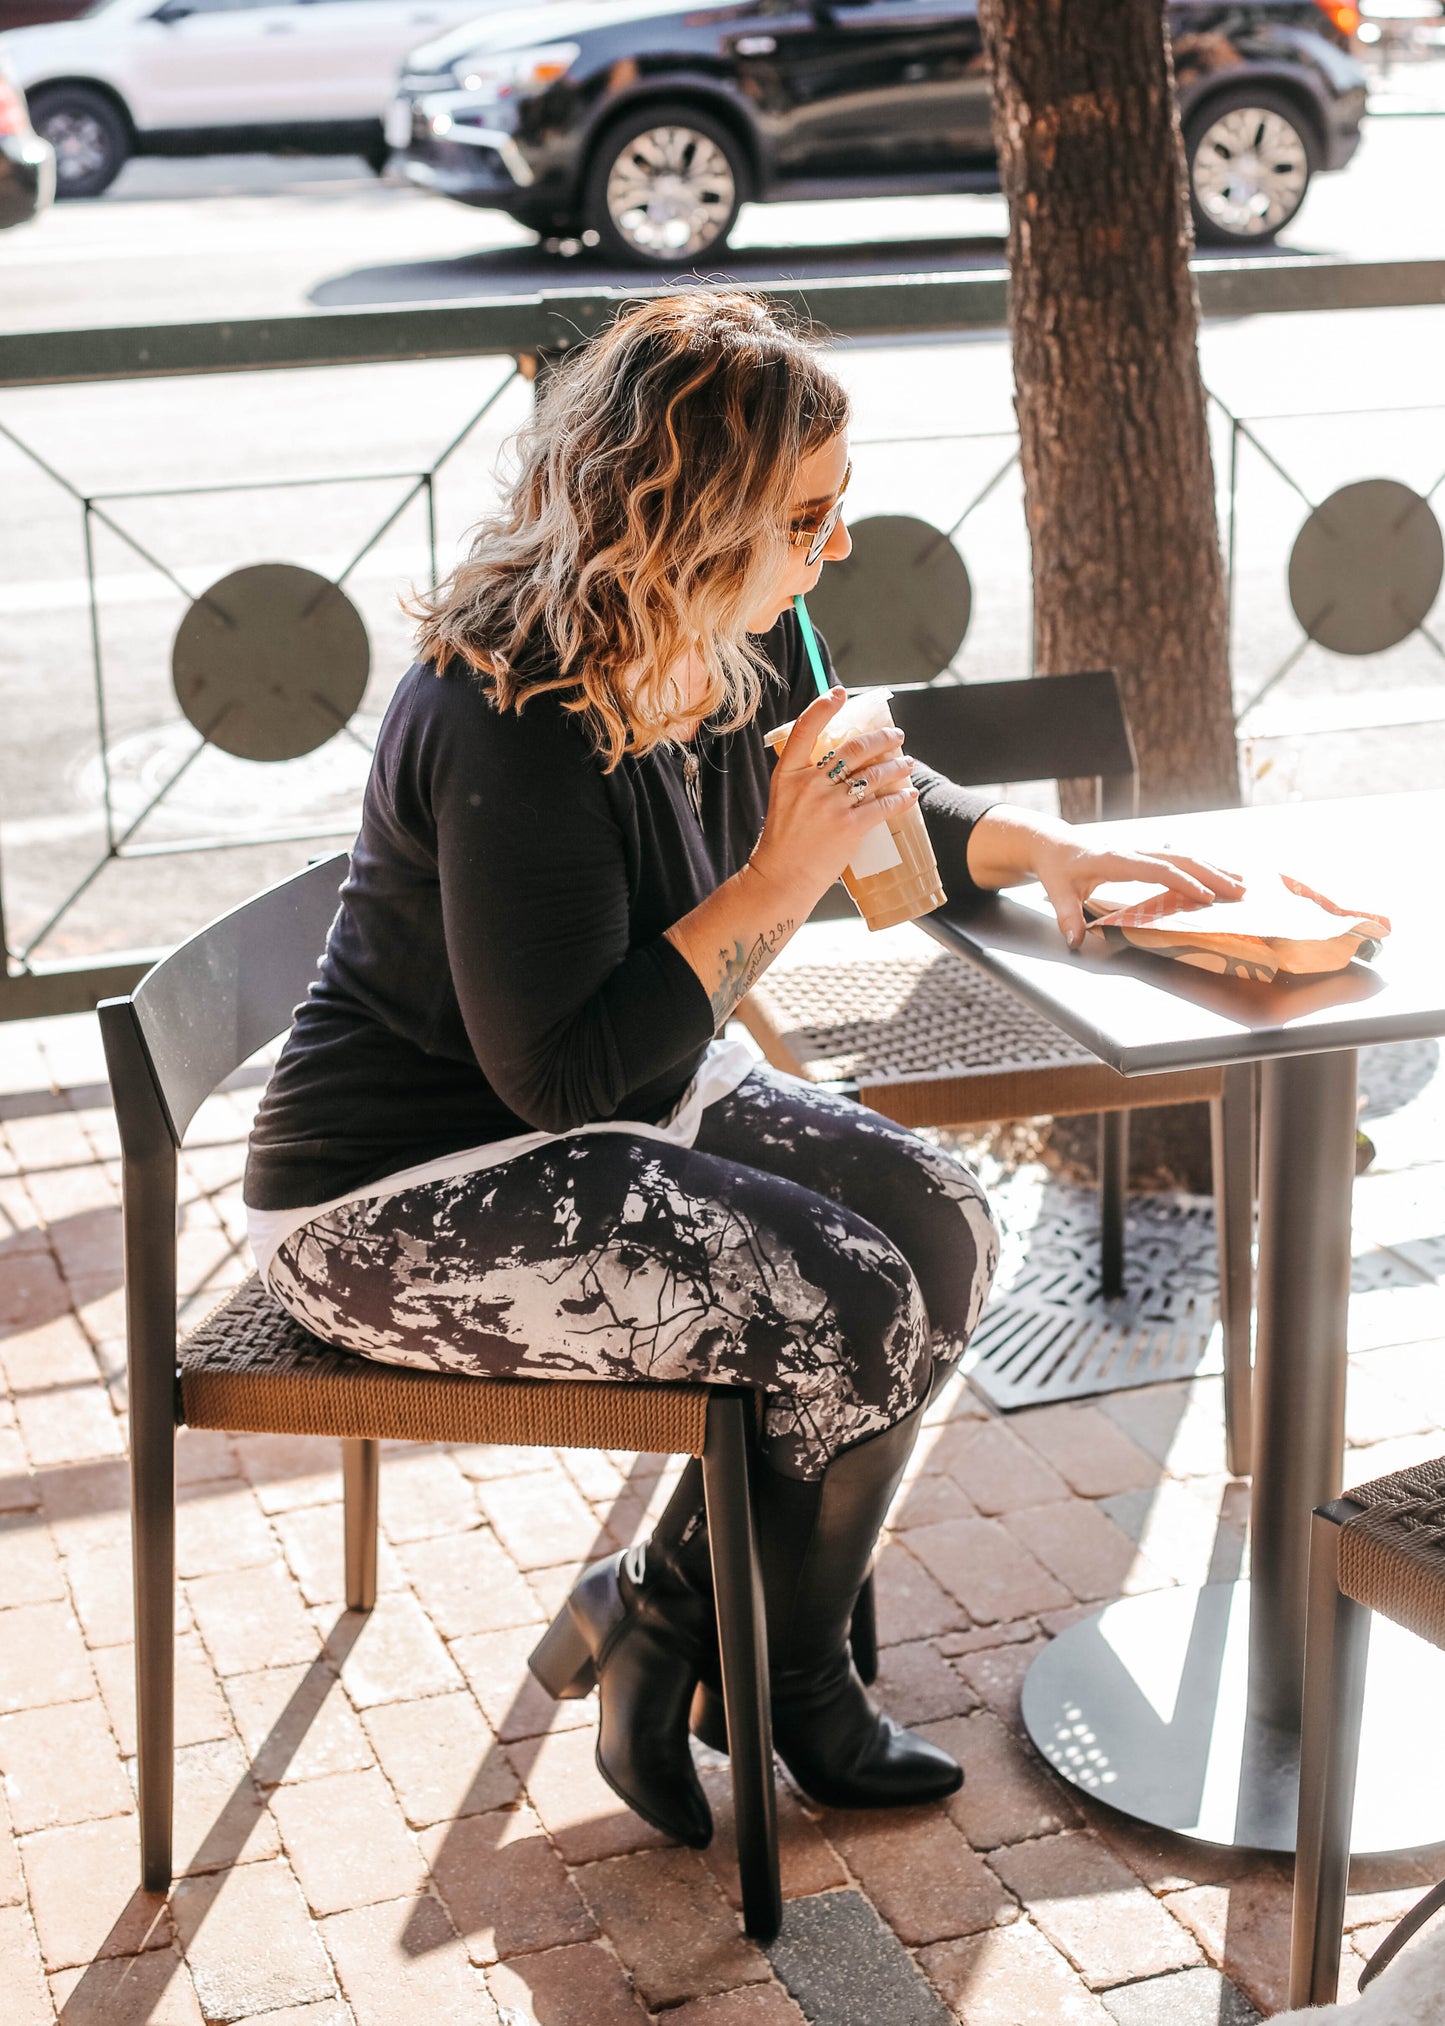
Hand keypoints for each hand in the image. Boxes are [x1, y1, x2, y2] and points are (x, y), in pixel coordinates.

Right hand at [750, 687, 916, 901]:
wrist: (782, 877)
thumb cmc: (783, 839)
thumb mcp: (783, 798)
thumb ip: (805, 777)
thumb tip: (839, 760)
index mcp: (787, 774)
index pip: (804, 729)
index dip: (823, 707)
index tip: (840, 693)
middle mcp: (809, 784)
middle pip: (852, 749)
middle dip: (881, 738)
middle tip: (896, 735)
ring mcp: (830, 805)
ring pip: (873, 775)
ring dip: (897, 766)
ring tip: (908, 762)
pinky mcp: (848, 827)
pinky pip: (883, 806)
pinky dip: (901, 798)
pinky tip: (910, 795)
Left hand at [1032, 832, 1245, 950]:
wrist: (1056, 844)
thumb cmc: (1058, 868)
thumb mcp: (1055, 892)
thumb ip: (1066, 916)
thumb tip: (1074, 940)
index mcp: (1116, 859)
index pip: (1156, 869)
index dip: (1183, 883)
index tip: (1206, 898)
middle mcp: (1134, 851)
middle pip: (1181, 860)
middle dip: (1212, 876)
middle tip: (1239, 893)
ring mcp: (1143, 851)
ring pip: (1185, 857)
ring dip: (1215, 870)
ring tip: (1243, 884)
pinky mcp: (1147, 855)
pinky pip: (1180, 860)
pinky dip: (1204, 868)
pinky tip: (1223, 876)